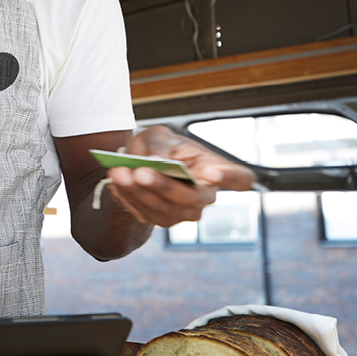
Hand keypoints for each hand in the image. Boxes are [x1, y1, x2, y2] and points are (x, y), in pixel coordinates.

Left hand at [105, 125, 255, 227]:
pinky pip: (147, 214)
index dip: (229, 178)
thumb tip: (156, 160)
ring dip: (140, 193)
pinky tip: (117, 181)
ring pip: (167, 211)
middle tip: (140, 172)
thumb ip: (159, 145)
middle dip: (164, 186)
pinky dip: (130, 198)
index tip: (210, 172)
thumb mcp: (157, 136)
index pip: (240, 178)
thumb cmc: (157, 146)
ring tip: (119, 173)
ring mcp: (186, 211)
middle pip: (193, 200)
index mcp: (215, 168)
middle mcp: (205, 195)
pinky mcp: (164, 219)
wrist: (138, 163)